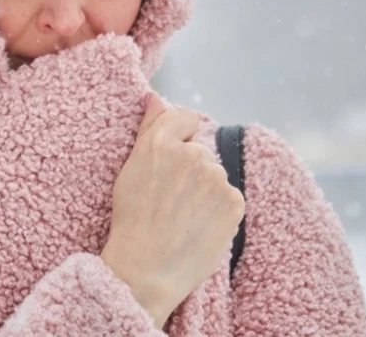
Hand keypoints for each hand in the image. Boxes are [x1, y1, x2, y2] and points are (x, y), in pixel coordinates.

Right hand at [100, 94, 244, 328]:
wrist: (146, 269)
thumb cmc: (132, 219)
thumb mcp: (131, 168)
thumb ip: (149, 127)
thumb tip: (155, 96)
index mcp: (162, 142)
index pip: (185, 118)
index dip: (177, 140)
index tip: (168, 165)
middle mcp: (193, 154)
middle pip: (199, 151)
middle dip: (189, 170)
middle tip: (170, 200)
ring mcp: (216, 178)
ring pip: (214, 175)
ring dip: (204, 190)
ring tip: (183, 217)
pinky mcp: (235, 202)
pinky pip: (229, 197)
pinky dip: (218, 210)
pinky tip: (199, 226)